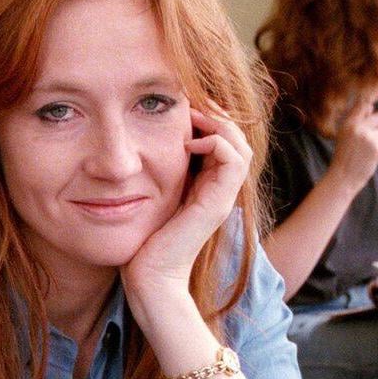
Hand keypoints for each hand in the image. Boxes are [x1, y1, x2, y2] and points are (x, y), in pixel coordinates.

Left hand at [122, 105, 251, 301]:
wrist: (150, 278)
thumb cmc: (143, 242)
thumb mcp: (149, 198)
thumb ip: (153, 174)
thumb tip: (136, 145)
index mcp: (206, 187)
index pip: (223, 141)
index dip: (209, 118)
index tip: (184, 103)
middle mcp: (219, 191)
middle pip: (237, 139)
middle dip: (217, 114)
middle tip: (192, 99)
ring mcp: (222, 198)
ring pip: (241, 146)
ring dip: (220, 123)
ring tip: (194, 114)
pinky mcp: (217, 205)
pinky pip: (234, 162)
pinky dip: (217, 143)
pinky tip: (190, 142)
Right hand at [330, 92, 377, 187]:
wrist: (342, 177)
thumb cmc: (345, 157)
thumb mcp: (345, 136)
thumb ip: (356, 121)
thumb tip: (370, 106)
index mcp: (348, 123)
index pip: (363, 104)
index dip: (375, 95)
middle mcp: (356, 127)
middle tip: (371, 138)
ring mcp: (366, 137)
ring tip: (369, 150)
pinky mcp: (375, 147)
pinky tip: (372, 156)